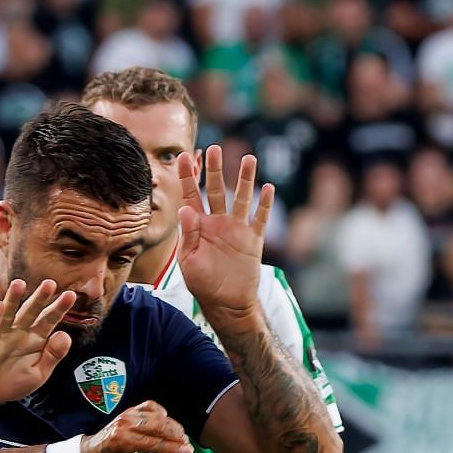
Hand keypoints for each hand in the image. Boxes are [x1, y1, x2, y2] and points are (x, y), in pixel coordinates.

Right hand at [0, 278, 76, 409]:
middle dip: (40, 298)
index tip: (70, 295)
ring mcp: (2, 335)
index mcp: (36, 339)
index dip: (59, 308)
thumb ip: (53, 355)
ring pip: (9, 313)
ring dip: (14, 299)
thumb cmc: (13, 383)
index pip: (50, 320)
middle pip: (31, 312)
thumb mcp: (38, 374)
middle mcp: (20, 332)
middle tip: (49, 284)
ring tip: (19, 284)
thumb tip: (66, 335)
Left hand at [80, 400, 191, 452]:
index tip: (188, 452)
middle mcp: (124, 424)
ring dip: (172, 425)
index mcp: (122, 442)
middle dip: (176, 435)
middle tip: (187, 444)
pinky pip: (151, 406)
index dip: (174, 448)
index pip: (154, 443)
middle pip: (158, 426)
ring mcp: (127, 415)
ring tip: (181, 437)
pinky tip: (167, 424)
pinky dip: (162, 413)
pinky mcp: (130, 410)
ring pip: (157, 415)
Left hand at [176, 147, 272, 323]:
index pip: (191, 195)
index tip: (183, 156)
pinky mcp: (253, 239)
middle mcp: (218, 223)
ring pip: (242, 198)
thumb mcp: (189, 262)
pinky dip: (265, 204)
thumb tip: (185, 209)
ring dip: (245, 179)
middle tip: (213, 148)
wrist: (227, 304)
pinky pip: (260, 218)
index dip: (188, 177)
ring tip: (248, 158)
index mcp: (198, 227)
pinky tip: (268, 188)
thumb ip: (188, 235)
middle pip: (216, 190)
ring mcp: (236, 229)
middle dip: (215, 170)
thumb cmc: (203, 285)